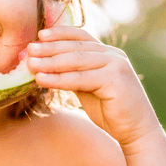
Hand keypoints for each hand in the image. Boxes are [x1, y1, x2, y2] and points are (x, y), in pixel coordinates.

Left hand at [26, 26, 160, 146]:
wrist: (136, 132)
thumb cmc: (110, 109)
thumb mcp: (88, 86)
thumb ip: (73, 72)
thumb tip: (43, 63)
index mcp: (108, 52)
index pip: (81, 36)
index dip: (59, 33)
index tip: (39, 34)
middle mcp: (113, 55)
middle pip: (75, 47)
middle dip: (50, 47)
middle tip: (29, 49)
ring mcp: (116, 65)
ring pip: (76, 61)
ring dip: (50, 62)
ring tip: (30, 64)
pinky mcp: (115, 80)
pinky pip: (80, 79)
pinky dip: (58, 78)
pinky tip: (41, 79)